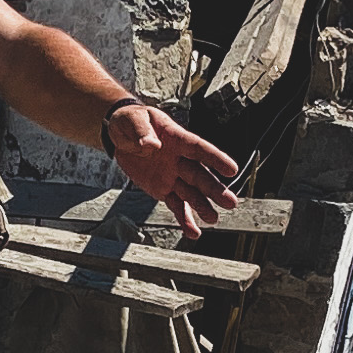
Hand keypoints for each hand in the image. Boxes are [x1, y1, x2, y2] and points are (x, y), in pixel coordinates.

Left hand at [108, 103, 242, 235]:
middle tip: (230, 202)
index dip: (215, 159)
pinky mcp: (163, 189)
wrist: (120, 135)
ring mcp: (173, 175)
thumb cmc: (131, 121)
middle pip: (199, 175)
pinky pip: (176, 205)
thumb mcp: (132, 121)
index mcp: (176, 139)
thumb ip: (141, 132)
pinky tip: (193, 232)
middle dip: (214, 189)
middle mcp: (179, 159)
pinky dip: (184, 219)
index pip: (198, 149)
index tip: (232, 169)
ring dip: (202, 207)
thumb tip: (151, 145)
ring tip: (213, 219)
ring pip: (191, 193)